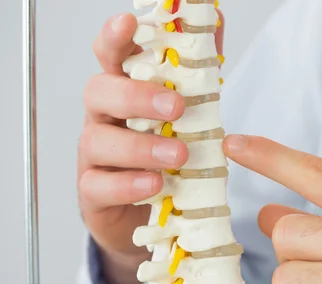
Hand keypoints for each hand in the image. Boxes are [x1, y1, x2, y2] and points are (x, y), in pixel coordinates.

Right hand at [78, 12, 223, 283]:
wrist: (146, 211)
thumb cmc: (164, 154)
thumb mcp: (188, 112)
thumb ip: (198, 70)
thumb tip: (214, 22)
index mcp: (125, 93)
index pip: (111, 58)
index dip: (115, 39)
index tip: (129, 24)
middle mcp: (104, 119)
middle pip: (99, 93)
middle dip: (136, 96)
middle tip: (175, 107)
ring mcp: (96, 156)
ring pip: (98, 141)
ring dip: (140, 146)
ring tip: (177, 156)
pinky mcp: (95, 192)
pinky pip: (99, 186)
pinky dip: (127, 185)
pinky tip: (153, 185)